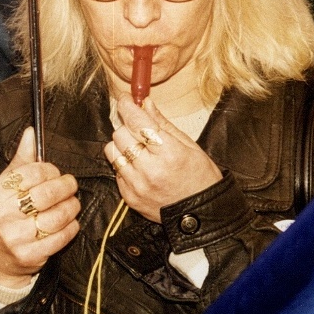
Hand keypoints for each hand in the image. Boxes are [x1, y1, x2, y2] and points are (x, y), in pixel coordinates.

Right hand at [0, 127, 79, 287]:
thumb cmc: (2, 216)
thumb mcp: (3, 187)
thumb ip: (21, 161)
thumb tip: (32, 133)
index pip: (33, 172)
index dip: (52, 171)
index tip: (56, 174)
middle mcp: (2, 214)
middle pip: (48, 193)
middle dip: (66, 187)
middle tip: (70, 186)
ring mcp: (15, 237)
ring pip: (58, 215)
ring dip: (72, 207)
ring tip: (72, 204)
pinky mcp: (29, 254)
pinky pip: (61, 236)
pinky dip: (71, 227)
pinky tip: (69, 223)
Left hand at [105, 96, 221, 221]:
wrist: (200, 214)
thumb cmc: (200, 177)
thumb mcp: (189, 146)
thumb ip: (163, 124)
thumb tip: (145, 103)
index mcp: (169, 153)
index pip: (138, 122)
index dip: (128, 106)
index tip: (125, 99)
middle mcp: (150, 170)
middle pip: (120, 134)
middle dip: (128, 127)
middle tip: (140, 130)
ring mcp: (137, 186)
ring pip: (112, 152)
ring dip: (123, 146)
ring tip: (138, 150)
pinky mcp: (129, 197)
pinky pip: (116, 171)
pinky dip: (124, 165)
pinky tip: (140, 168)